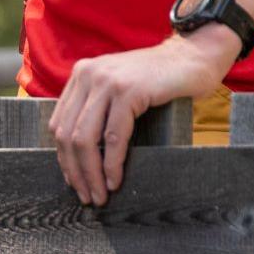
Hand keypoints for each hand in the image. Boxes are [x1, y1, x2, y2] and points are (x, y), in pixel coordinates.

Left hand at [48, 28, 235, 204]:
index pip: (59, 124)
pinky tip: (115, 180)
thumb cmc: (160, 80)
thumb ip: (99, 109)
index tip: (74, 181)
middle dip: (75, 171)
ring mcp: (107, 82)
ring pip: (86, 138)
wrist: (194, 56)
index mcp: (81, 75)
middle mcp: (88, 75)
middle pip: (67, 134)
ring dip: (91, 173)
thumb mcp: (120, 89)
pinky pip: (114, 136)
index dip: (63, 158)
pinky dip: (112, 163)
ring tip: (100, 195)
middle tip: (86, 196)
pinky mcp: (129, 91)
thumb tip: (84, 157)